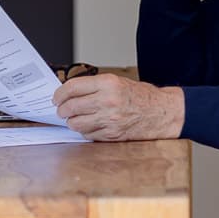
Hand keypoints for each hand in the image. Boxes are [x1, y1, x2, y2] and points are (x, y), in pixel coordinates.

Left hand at [53, 74, 184, 141]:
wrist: (162, 112)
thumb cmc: (141, 97)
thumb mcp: (117, 82)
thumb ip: (93, 87)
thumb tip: (68, 93)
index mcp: (108, 84)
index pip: (72, 88)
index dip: (59, 94)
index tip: (56, 98)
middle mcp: (107, 101)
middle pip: (71, 107)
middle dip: (62, 110)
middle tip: (61, 110)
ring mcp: (109, 120)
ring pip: (76, 123)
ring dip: (72, 122)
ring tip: (75, 118)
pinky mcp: (112, 134)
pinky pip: (88, 135)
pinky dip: (85, 131)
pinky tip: (89, 125)